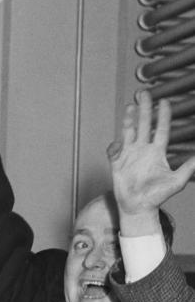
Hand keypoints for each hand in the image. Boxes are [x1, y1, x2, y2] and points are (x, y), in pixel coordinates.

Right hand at [109, 90, 194, 233]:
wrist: (138, 208)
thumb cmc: (157, 197)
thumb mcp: (177, 181)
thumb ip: (188, 168)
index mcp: (157, 153)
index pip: (160, 129)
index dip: (163, 115)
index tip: (164, 101)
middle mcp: (143, 150)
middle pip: (143, 125)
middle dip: (144, 109)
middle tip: (144, 94)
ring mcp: (129, 156)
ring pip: (128, 132)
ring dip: (129, 120)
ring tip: (130, 106)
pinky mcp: (117, 163)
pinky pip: (114, 150)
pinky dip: (114, 145)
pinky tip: (117, 143)